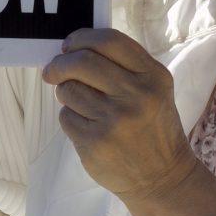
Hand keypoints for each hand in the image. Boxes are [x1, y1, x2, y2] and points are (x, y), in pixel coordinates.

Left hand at [44, 28, 200, 201]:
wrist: (162, 178)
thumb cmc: (152, 126)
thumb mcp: (154, 89)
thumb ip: (123, 66)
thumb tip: (73, 48)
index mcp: (153, 76)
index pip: (109, 41)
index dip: (81, 38)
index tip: (68, 45)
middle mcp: (136, 95)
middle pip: (82, 61)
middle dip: (60, 64)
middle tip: (52, 71)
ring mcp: (115, 120)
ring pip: (69, 90)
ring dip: (66, 94)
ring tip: (82, 105)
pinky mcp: (95, 142)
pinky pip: (66, 117)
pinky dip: (71, 118)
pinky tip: (88, 127)